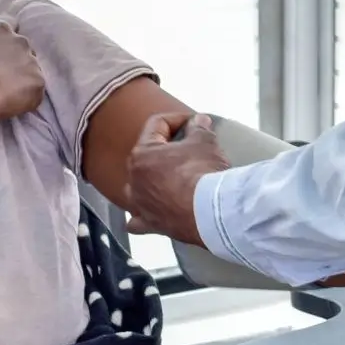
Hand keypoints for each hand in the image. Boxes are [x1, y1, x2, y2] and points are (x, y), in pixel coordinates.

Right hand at [0, 23, 44, 126]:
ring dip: (23, 80)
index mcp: (0, 30)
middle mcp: (21, 42)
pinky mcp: (39, 83)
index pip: (10, 22)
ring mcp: (33, 62)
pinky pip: (35, 91)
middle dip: (17, 60)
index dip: (7, 38)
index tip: (2, 47)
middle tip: (2, 77)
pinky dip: (27, 98)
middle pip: (24, 49)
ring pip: (32, 71)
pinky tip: (12, 104)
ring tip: (6, 94)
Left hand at [124, 111, 230, 243]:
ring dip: (150, 182)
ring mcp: (139, 205)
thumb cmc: (203, 173)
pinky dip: (142, 216)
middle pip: (146, 156)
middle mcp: (134, 180)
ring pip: (136, 188)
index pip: (157, 125)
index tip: (195, 122)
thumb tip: (198, 121)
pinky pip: (137, 221)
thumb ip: (199, 128)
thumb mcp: (205, 142)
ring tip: (169, 178)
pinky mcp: (150, 225)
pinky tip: (150, 213)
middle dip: (167, 149)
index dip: (178, 119)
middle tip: (188, 147)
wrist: (211, 213)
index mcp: (142, 154)